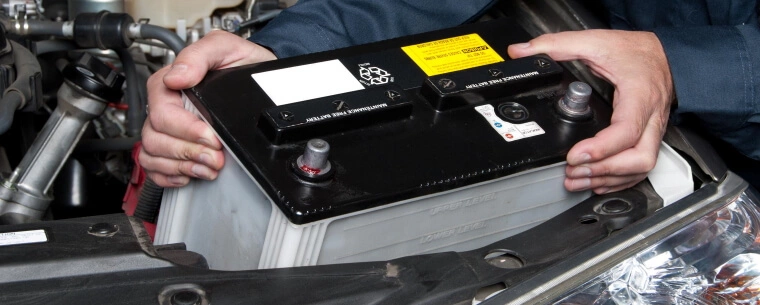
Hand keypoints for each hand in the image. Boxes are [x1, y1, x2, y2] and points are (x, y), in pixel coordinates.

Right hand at [139, 31, 276, 186]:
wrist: (260, 77)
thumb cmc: (241, 62)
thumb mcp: (225, 48)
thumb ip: (200, 55)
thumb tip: (178, 77)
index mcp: (170, 83)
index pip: (162, 113)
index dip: (186, 130)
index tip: (212, 137)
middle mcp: (166, 106)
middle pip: (155, 138)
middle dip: (188, 152)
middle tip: (216, 157)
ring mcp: (168, 128)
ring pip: (153, 155)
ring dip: (182, 166)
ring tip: (209, 167)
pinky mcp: (174, 145)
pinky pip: (154, 168)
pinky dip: (170, 176)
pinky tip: (191, 173)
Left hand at [508, 30, 673, 193]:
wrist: (664, 53)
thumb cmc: (635, 51)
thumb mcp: (595, 41)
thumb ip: (557, 44)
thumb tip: (521, 51)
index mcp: (639, 95)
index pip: (627, 130)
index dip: (601, 148)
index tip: (574, 155)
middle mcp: (651, 118)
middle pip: (639, 158)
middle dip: (604, 171)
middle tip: (573, 171)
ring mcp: (653, 130)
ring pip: (641, 167)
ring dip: (608, 179)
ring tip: (577, 179)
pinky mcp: (650, 138)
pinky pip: (640, 167)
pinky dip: (618, 179)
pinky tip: (596, 181)